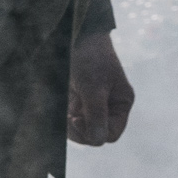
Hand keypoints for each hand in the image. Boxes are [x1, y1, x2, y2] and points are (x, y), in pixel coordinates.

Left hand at [70, 29, 134, 145]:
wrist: (74, 36)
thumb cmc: (89, 58)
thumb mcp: (93, 86)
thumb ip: (96, 113)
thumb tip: (98, 141)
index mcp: (120, 103)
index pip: (111, 134)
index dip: (94, 133)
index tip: (77, 119)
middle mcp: (107, 107)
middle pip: (94, 135)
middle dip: (79, 131)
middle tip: (67, 118)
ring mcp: (90, 105)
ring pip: (79, 130)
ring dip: (68, 127)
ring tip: (62, 114)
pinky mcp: (74, 100)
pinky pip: (69, 120)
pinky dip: (62, 119)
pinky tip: (57, 109)